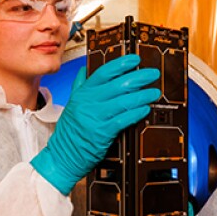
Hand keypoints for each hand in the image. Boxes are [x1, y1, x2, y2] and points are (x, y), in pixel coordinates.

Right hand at [31, 54, 160, 194]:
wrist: (62, 156)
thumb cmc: (69, 132)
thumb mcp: (71, 104)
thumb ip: (79, 85)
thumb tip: (86, 68)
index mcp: (82, 94)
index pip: (104, 72)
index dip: (121, 64)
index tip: (135, 59)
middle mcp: (89, 103)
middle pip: (118, 84)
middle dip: (139, 77)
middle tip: (152, 74)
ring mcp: (96, 118)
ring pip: (124, 101)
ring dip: (142, 95)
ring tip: (154, 92)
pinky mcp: (103, 133)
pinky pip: (123, 119)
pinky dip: (136, 113)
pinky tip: (145, 109)